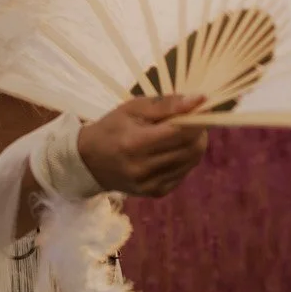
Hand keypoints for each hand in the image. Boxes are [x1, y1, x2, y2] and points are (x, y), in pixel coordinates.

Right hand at [77, 93, 209, 196]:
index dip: (197, 119)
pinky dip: (185, 159)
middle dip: (199, 131)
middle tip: (192, 119)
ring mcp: (150, 184)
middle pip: (191, 149)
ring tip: (181, 133)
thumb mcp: (133, 108)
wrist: (89, 161)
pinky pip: (183, 173)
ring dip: (194, 145)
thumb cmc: (112, 128)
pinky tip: (172, 150)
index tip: (201, 107)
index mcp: (135, 143)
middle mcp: (143, 168)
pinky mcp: (155, 193)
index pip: (181, 132)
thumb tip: (199, 99)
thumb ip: (167, 104)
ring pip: (191, 162)